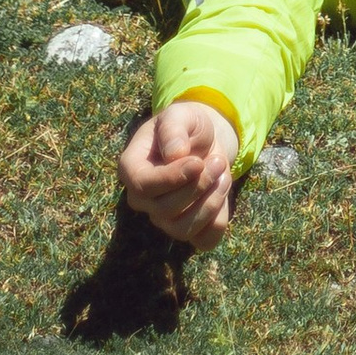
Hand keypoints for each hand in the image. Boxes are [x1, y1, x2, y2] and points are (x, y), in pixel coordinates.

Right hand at [117, 101, 238, 248]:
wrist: (203, 141)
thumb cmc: (185, 127)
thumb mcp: (179, 115)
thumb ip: (174, 129)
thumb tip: (174, 154)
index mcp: (132, 168)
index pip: (143, 186)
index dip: (172, 178)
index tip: (197, 162)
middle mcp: (143, 199)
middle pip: (164, 210)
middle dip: (198, 186)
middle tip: (218, 161)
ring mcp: (163, 218)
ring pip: (183, 229)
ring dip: (210, 202)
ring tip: (223, 173)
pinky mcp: (187, 228)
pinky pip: (203, 239)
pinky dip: (219, 218)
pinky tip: (222, 190)